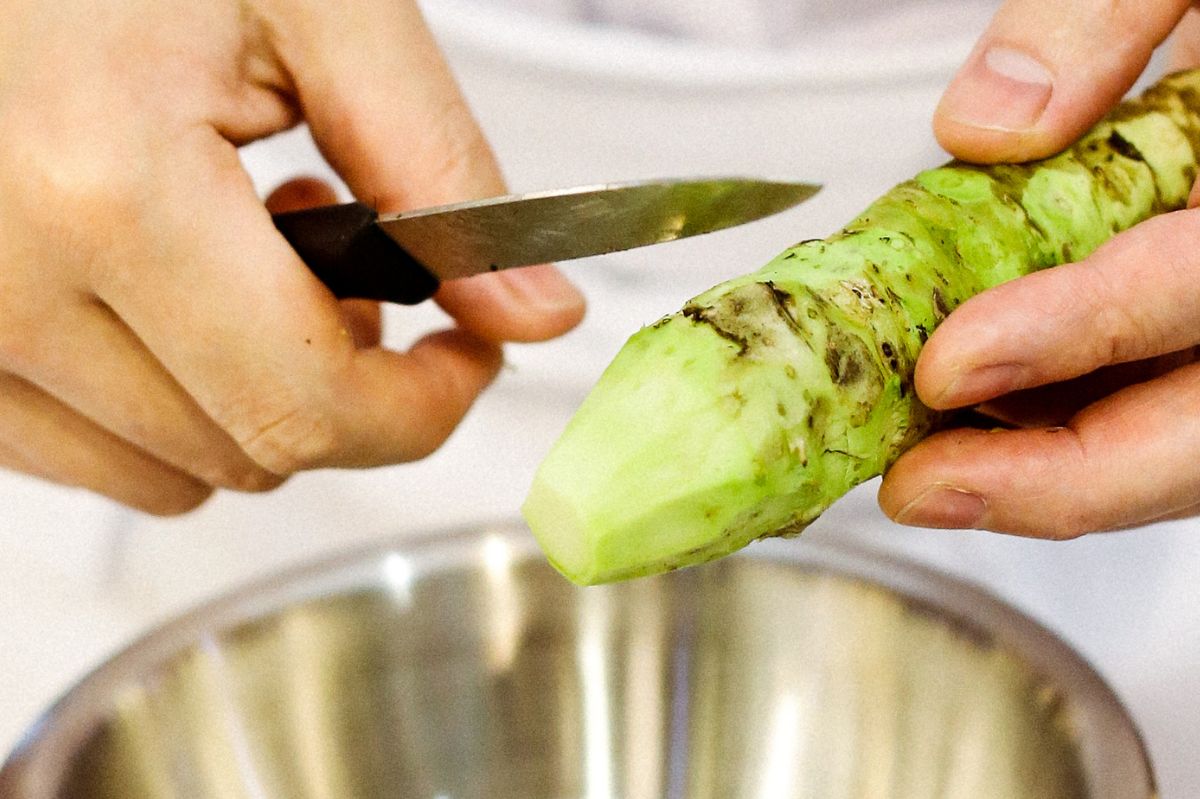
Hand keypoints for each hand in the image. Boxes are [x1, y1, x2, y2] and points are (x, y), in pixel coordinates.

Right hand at [0, 0, 584, 513]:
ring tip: (251, 253)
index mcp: (106, 190)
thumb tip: (533, 314)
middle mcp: (4, 284)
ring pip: (180, 472)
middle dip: (346, 382)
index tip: (468, 352)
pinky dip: (172, 400)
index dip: (423, 404)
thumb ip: (440, 169)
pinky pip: (96, 455)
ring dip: (256, 391)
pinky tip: (173, 288)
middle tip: (355, 265)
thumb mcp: (322, 13)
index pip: (310, 408)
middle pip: (255, 450)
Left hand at [878, 0, 1199, 535]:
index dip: (1077, 333)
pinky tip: (977, 415)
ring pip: (1176, 438)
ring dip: (1047, 467)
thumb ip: (1114, 13)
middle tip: (923, 486)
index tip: (953, 363)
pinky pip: (1151, 398)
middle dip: (1056, 477)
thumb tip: (990, 121)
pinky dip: (1060, 423)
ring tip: (926, 465)